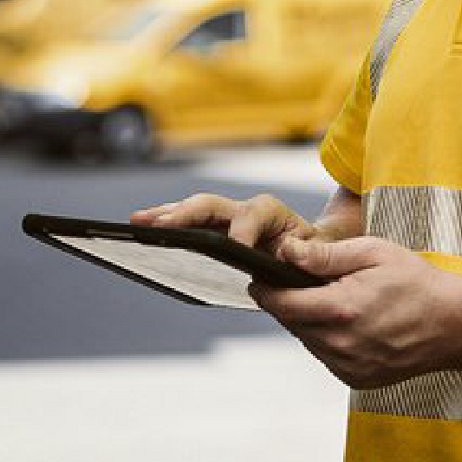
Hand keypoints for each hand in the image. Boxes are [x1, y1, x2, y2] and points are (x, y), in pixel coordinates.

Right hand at [130, 192, 317, 253]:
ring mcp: (229, 221)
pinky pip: (190, 224)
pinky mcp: (217, 232)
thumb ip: (310, 255)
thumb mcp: (323, 257)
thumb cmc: (318, 256)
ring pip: (195, 211)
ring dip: (167, 215)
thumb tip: (287, 253)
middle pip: (213, 205)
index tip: (234, 247)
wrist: (316, 252)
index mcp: (275, 215)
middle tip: (161, 225)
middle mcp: (247, 212)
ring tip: (138, 222)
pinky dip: (167, 224)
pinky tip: (144, 229)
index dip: (243, 230)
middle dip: (187, 213)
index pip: (255, 214)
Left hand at [251, 237, 461, 388]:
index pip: (281, 304)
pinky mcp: (358, 379)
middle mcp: (340, 344)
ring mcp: (349, 366)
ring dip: (310, 321)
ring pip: (309, 341)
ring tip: (335, 300)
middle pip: (292, 323)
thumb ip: (325, 256)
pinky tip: (351, 322)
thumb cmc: (417, 282)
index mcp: (340, 309)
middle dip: (290, 302)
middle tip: (301, 283)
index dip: (265, 290)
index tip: (259, 280)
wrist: (454, 323)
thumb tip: (286, 252)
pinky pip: (328, 357)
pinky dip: (330, 339)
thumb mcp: (372, 252)